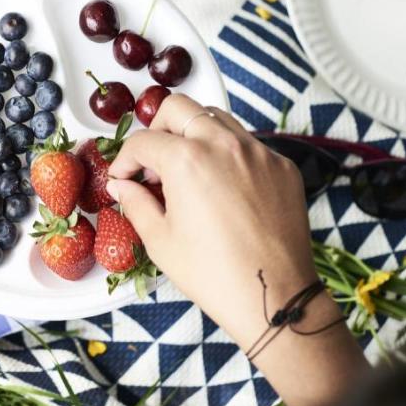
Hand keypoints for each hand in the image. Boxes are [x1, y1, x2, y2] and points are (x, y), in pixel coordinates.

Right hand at [106, 95, 315, 337]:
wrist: (274, 296)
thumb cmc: (214, 274)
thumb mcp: (160, 241)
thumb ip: (136, 203)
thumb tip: (123, 186)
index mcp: (187, 160)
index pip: (143, 141)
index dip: (125, 160)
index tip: (124, 178)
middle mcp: (224, 145)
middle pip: (179, 108)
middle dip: (157, 129)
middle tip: (151, 161)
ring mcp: (258, 152)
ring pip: (216, 118)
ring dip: (193, 134)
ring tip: (186, 170)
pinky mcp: (281, 166)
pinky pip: (247, 144)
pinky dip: (227, 153)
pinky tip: (220, 187)